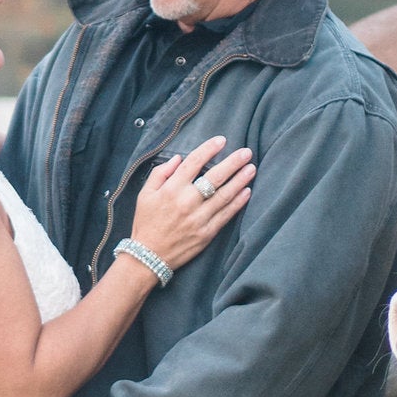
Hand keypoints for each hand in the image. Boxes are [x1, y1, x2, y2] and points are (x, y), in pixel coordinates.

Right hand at [129, 132, 255, 274]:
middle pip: (215, 177)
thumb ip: (160, 174)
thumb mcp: (144, 195)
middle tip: (247, 153)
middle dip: (233, 163)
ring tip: (251, 169)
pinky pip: (226, 215)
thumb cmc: (145, 223)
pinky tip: (247, 192)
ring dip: (240, 180)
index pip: (193, 163)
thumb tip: (179, 159)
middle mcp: (187, 202)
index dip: (209, 149)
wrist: (148, 256)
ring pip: (224, 195)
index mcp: (171, 189)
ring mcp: (198, 218)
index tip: (221, 140)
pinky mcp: (206, 233)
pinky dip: (238, 203)